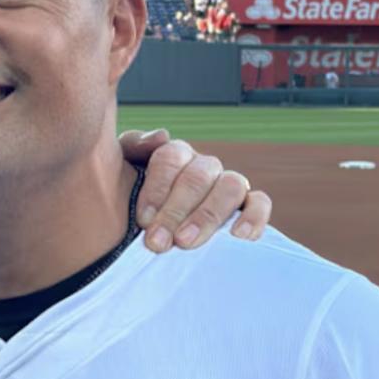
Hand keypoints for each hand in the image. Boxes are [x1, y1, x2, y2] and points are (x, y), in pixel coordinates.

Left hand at [118, 130, 272, 251]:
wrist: (143, 235)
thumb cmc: (129, 205)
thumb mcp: (119, 175)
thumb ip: (132, 149)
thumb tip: (161, 136)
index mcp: (174, 156)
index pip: (169, 158)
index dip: (157, 188)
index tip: (143, 219)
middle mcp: (203, 167)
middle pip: (198, 176)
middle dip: (176, 211)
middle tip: (158, 242)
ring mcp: (228, 185)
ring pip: (231, 186)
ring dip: (208, 215)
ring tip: (186, 243)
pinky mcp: (250, 206)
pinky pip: (260, 203)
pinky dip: (253, 216)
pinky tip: (238, 236)